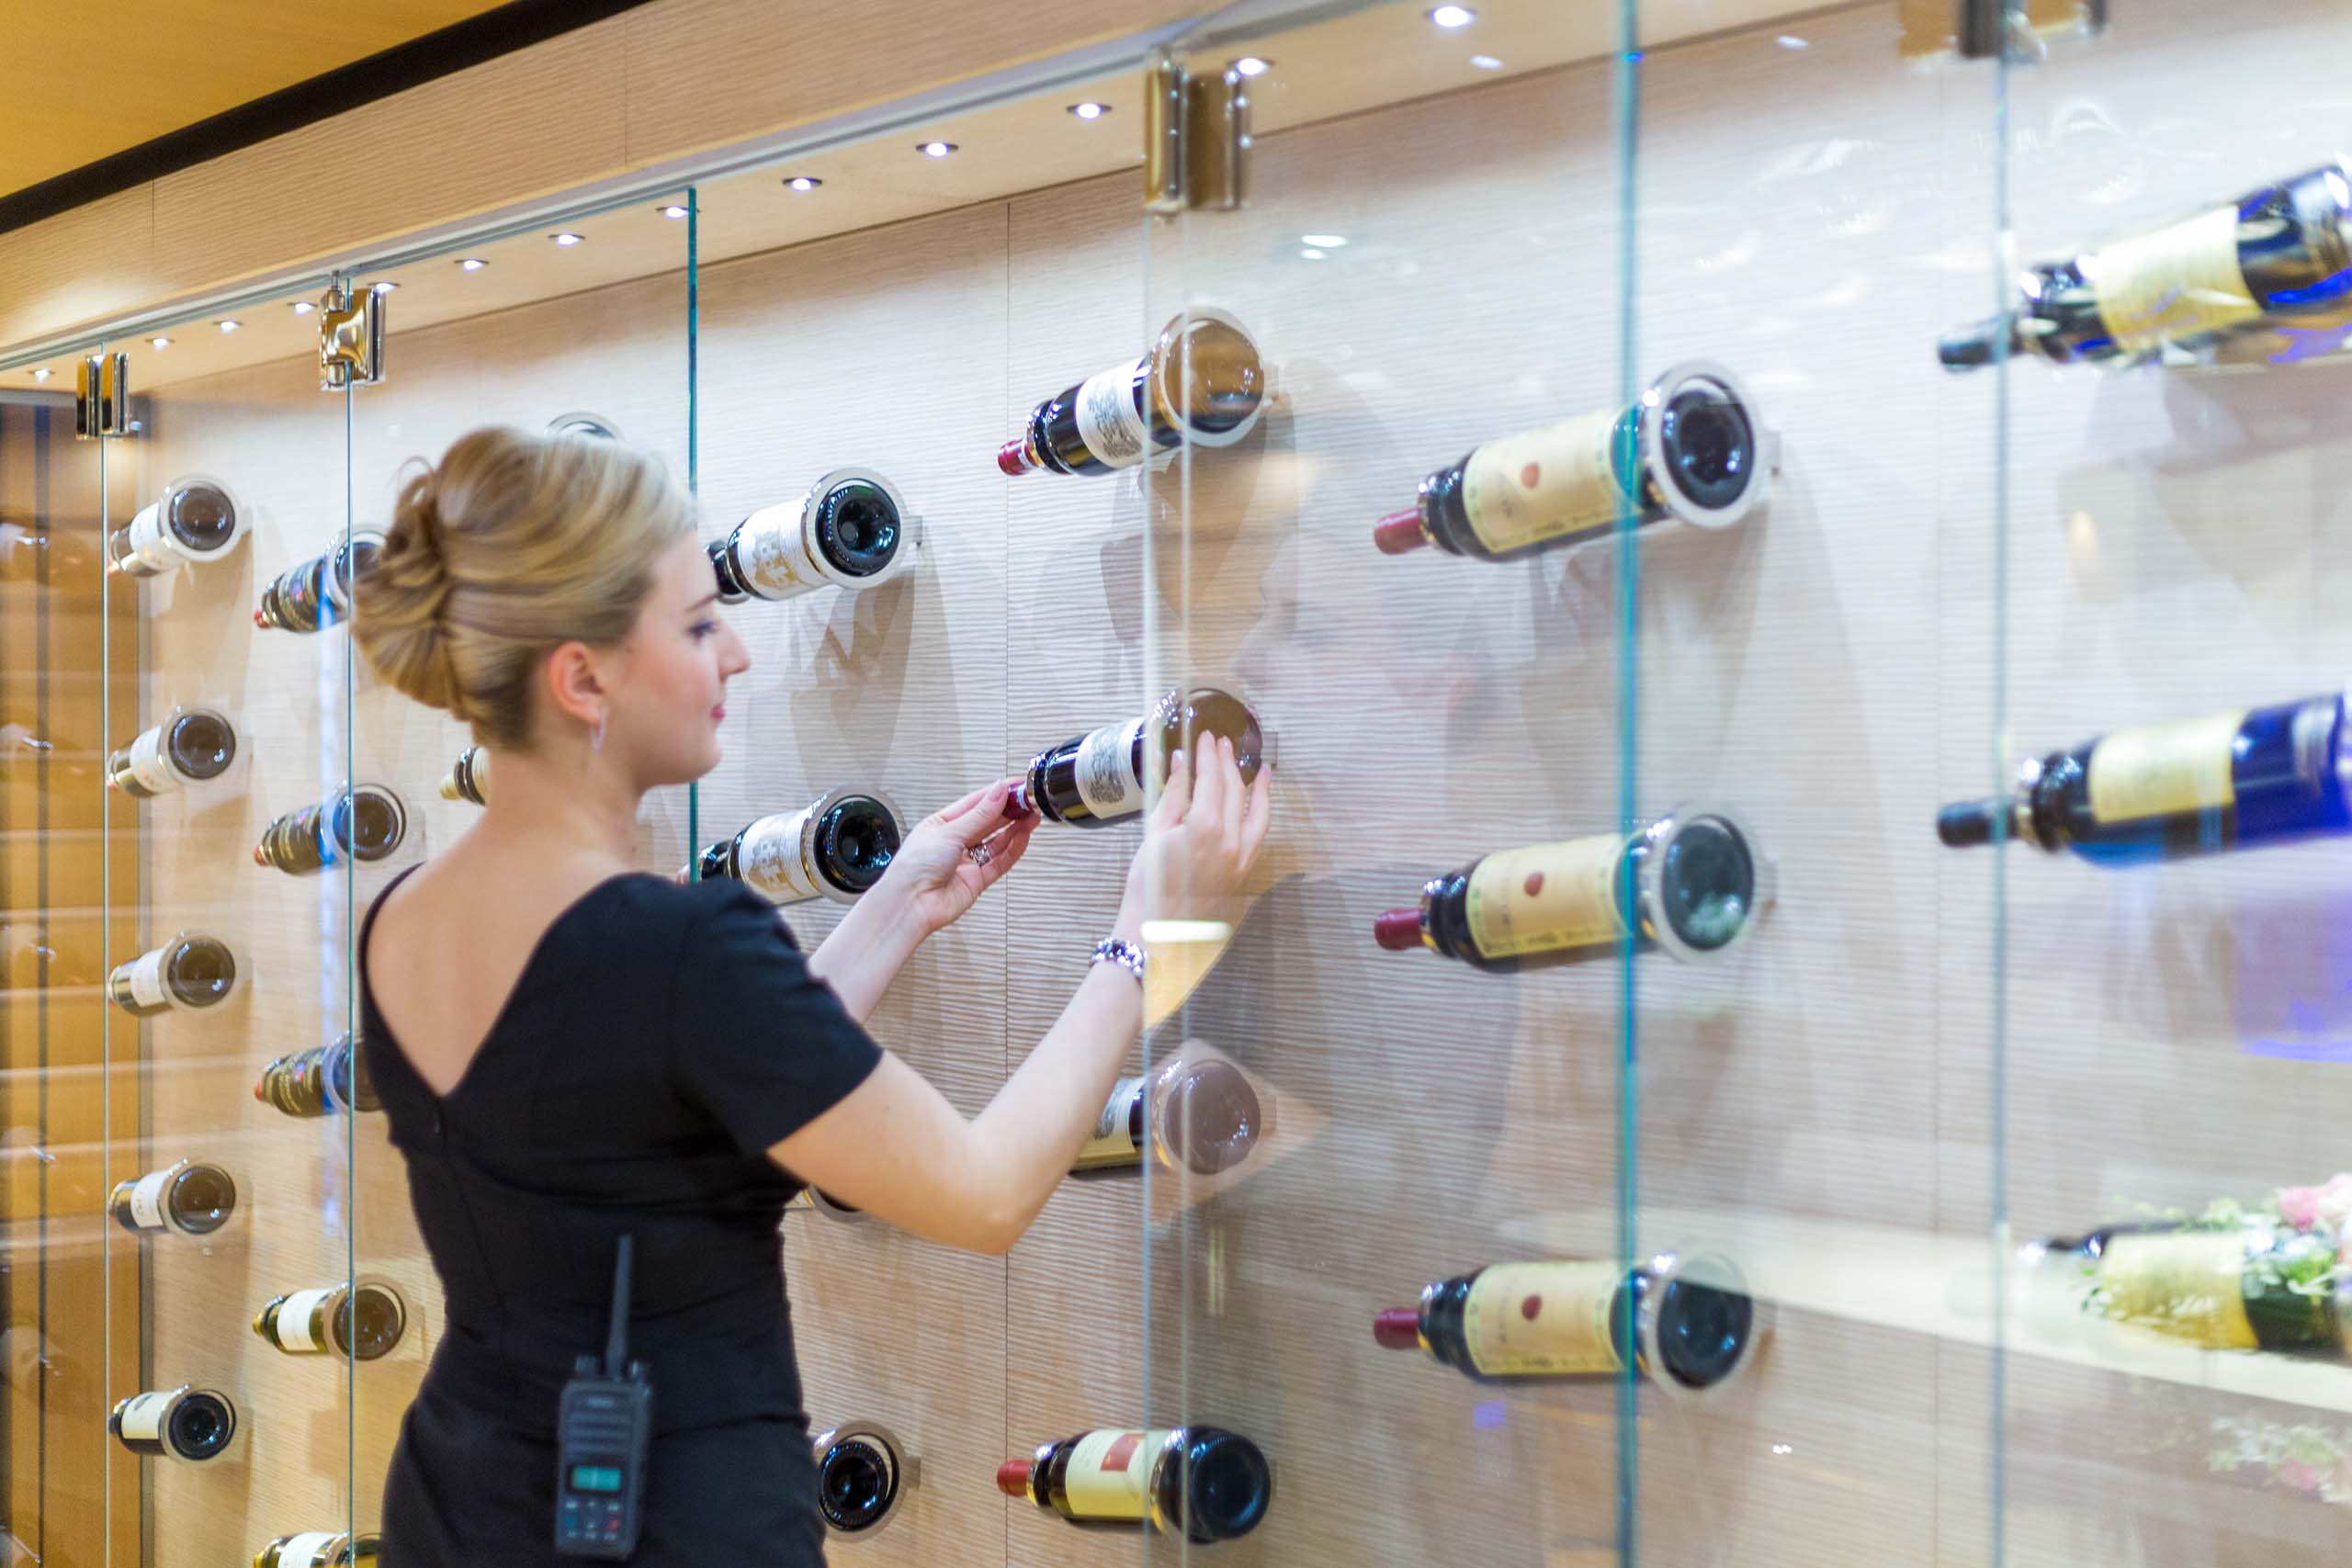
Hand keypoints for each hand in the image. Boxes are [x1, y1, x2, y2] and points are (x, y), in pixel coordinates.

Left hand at [888, 777, 1039, 936]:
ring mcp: (966, 861)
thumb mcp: (949, 831)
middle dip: (1009, 810)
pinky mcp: (977, 880)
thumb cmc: (913, 867)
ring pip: (997, 841)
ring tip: (1032, 816)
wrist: (910, 904)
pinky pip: (1000, 861)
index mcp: (941, 824)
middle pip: (988, 821)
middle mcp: (954, 842)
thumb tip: (998, 792)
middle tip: (1028, 800)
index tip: (1015, 785)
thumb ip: (980, 814)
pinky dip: (1013, 849)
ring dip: (1015, 828)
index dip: (996, 793)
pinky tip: (1023, 836)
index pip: (974, 803)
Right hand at [1117, 735, 1272, 935]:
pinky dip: (1261, 815)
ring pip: (1258, 813)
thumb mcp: (1155, 832)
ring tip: (1261, 769)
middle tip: (1223, 744)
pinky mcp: (1244, 872)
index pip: (1211, 779)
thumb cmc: (1148, 882)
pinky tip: (1258, 804)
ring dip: (1259, 788)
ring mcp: (1241, 857)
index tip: (1206, 737)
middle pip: (1235, 791)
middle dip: (1228, 764)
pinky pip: (1259, 836)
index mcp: (1205, 827)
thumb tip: (1181, 761)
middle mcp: (1230, 840)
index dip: (1208, 755)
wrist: (1158, 929)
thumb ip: (1174, 794)